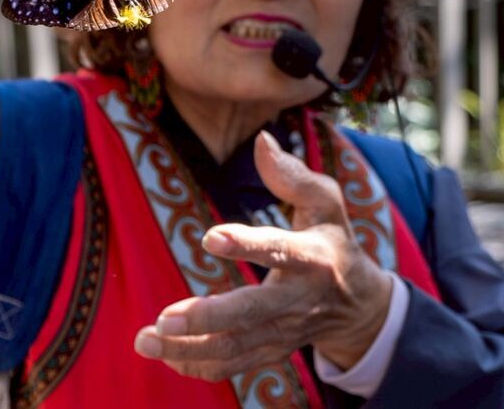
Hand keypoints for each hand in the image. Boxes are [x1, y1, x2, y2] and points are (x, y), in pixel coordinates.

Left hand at [133, 131, 392, 381]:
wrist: (358, 305)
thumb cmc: (332, 240)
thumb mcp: (326, 201)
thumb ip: (292, 175)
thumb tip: (261, 139)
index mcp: (312, 256)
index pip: (279, 250)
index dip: (247, 245)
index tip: (209, 237)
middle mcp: (297, 300)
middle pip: (252, 313)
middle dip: (207, 319)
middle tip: (163, 319)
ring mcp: (283, 332)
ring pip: (235, 347)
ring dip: (188, 349)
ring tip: (145, 341)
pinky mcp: (270, 351)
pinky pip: (233, 365)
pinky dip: (198, 365)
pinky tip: (165, 355)